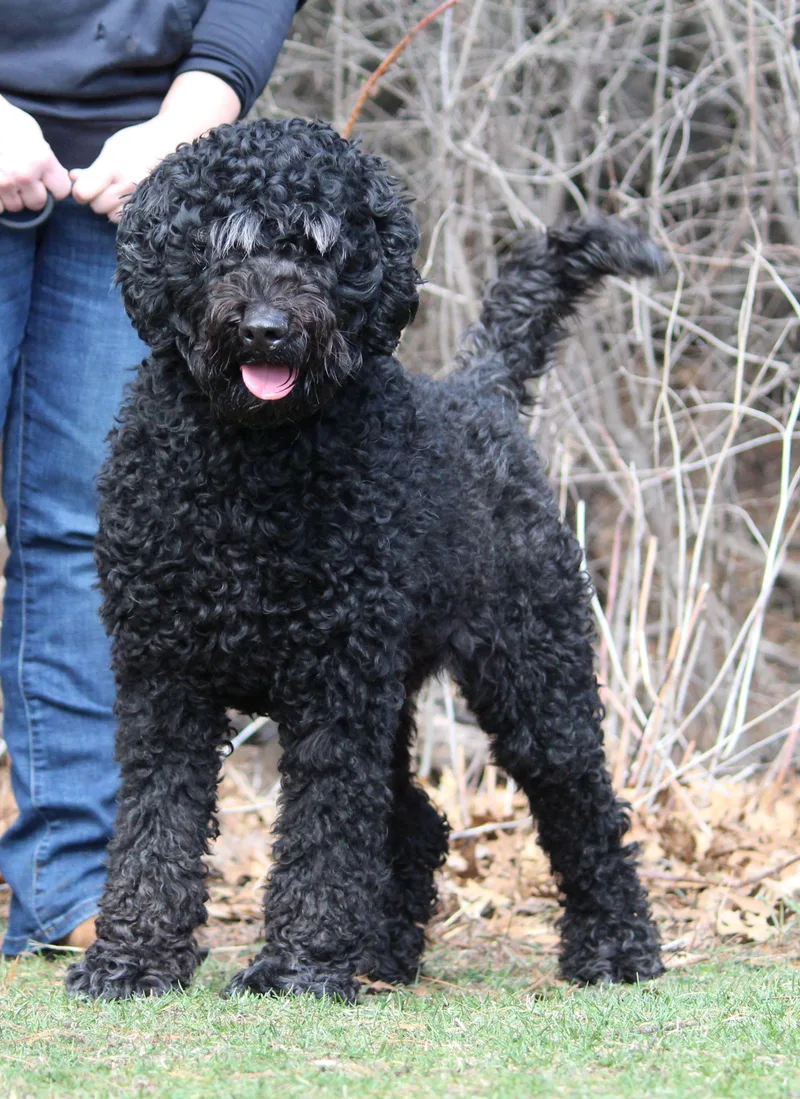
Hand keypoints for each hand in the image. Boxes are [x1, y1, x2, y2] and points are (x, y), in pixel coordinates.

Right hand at [0, 98, 71, 213]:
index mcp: (42, 160)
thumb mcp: (35, 135)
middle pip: (38, 203)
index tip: (49, 183)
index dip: (56, 188)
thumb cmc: (10, 121)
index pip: (61, 191)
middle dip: (34, 195)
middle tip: (26, 182)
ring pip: (16, 207)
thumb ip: (47, 159)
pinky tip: (0, 186)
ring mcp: (4, 182)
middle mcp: (24, 174)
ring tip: (10, 181)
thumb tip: (59, 177)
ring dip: (15, 198)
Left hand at [70, 71, 240, 222]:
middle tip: (107, 184)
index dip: (80, 191)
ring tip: (120, 190)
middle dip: (96, 197)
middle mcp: (126, 185)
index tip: (84, 184)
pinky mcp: (150, 205)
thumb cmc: (140, 142)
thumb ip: (92, 167)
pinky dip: (123, 212)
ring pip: (110, 215)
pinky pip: (126, 219)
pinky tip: (128, 198)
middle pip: (96, 206)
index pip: (83, 193)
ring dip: (110, 206)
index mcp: (112, 167)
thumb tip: (73, 179)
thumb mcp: (112, 147)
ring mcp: (140, 197)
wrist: (173, 142)